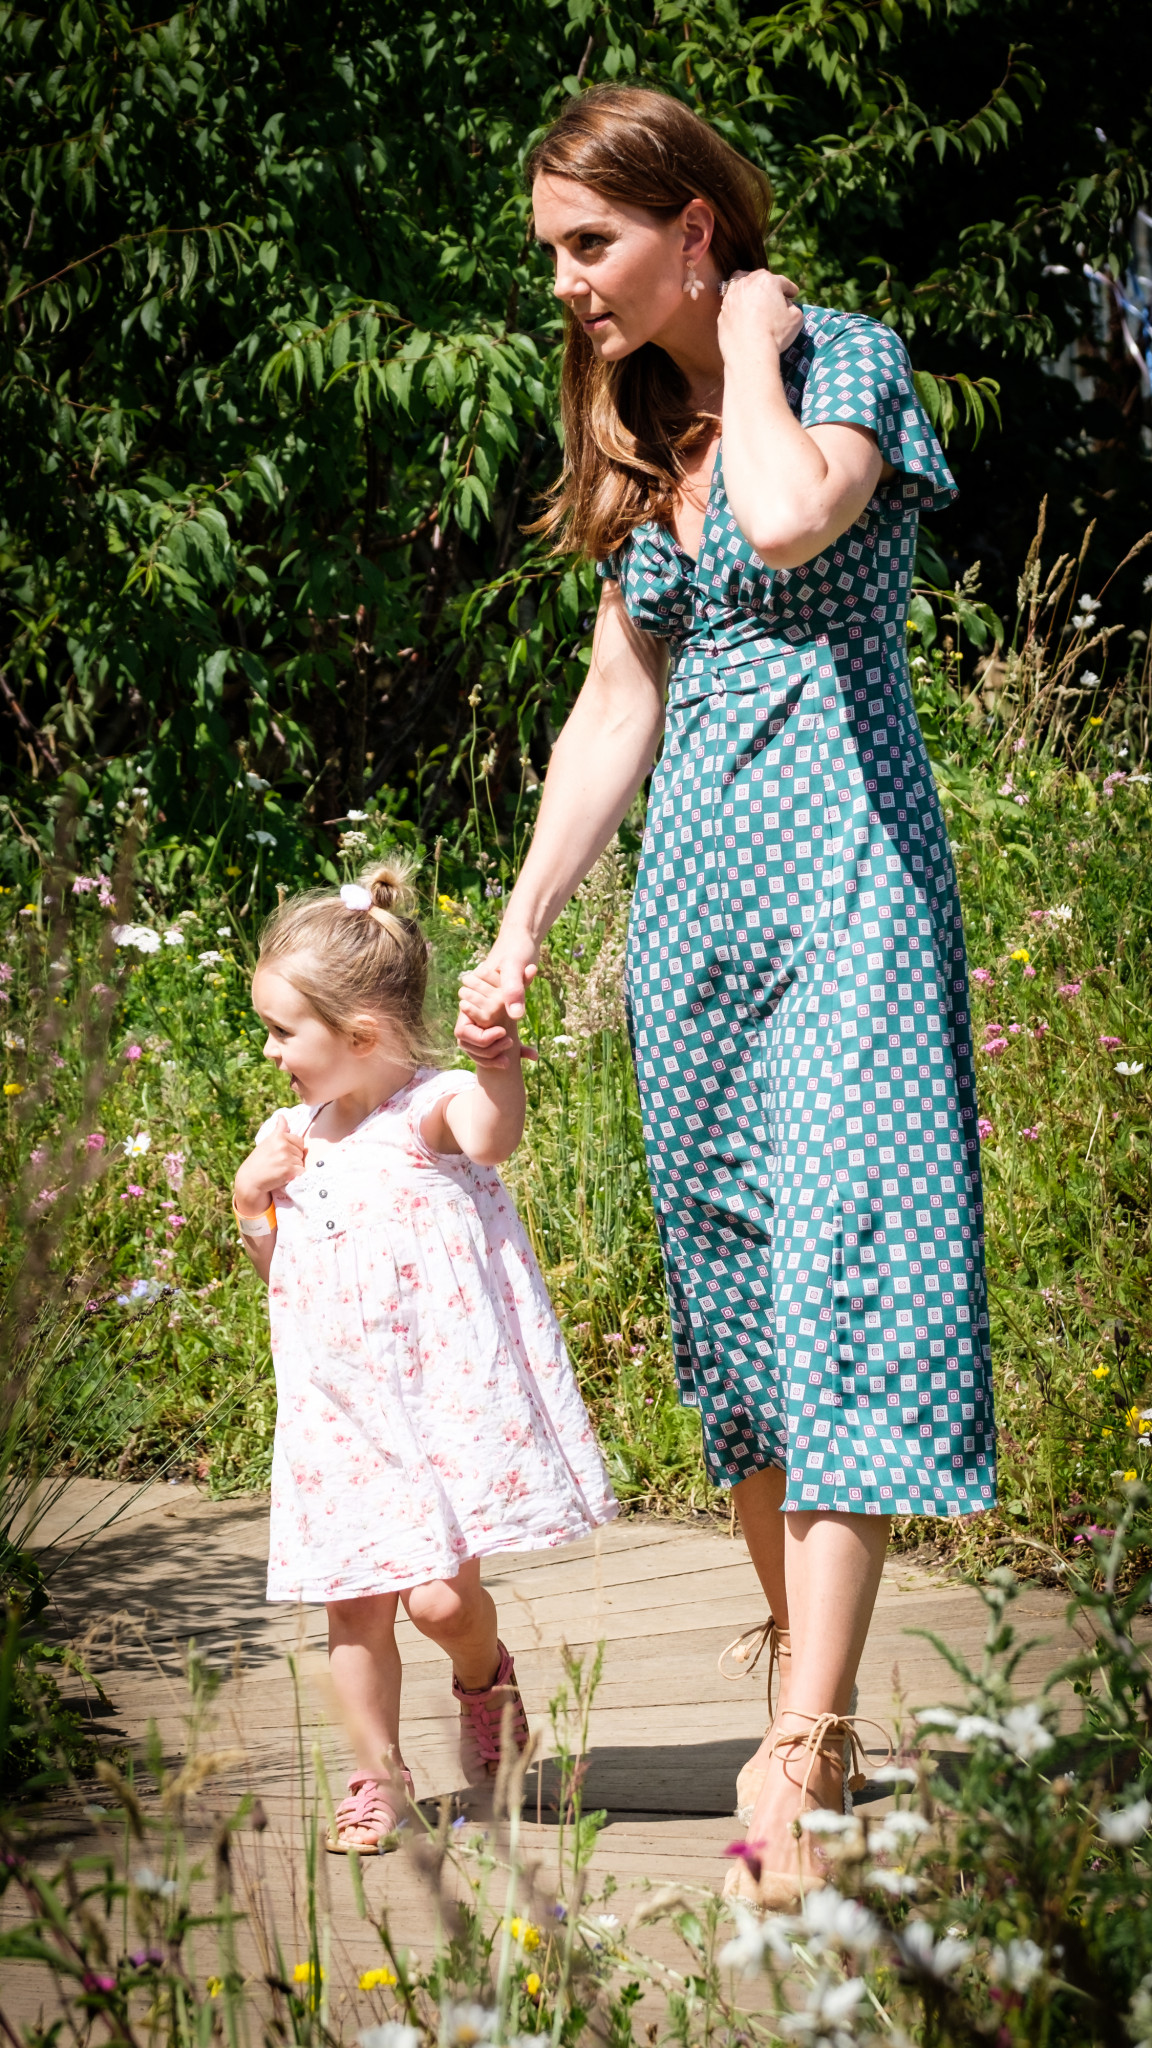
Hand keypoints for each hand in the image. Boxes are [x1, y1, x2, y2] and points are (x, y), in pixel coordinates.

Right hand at [233, 1112, 306, 1212]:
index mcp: (278, 1136)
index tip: (282, 1154)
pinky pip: (302, 1171)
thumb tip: (282, 1116)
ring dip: (294, 1167)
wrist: (250, 1180)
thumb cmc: (258, 1160)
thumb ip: (278, 1130)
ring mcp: (287, 1158)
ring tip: (280, 1170)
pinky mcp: (289, 1171)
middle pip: (301, 1151)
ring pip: (301, 1162)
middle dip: (294, 1157)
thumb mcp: (267, 1141)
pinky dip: (296, 1175)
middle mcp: (283, 1145)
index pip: (299, 1140)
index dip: (293, 1148)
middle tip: (280, 1163)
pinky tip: (285, 1176)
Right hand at [456, 925, 540, 1069]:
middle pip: (471, 1044)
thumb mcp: (517, 967)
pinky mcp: (500, 1014)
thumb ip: (515, 989)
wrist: (522, 940)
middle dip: (489, 1053)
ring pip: (483, 1046)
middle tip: (512, 1049)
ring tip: (523, 1055)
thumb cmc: (517, 950)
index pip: (464, 1032)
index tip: (506, 1036)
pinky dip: (511, 1049)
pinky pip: (498, 1039)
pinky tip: (530, 1053)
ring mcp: (486, 1012)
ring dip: (498, 1055)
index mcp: (473, 997)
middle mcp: (475, 1007)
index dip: (482, 1040)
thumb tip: (516, 1016)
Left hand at [718, 268, 802, 361]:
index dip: (789, 288)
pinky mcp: (722, 313)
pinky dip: (738, 307)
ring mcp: (731, 298)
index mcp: (767, 281)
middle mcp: (746, 284)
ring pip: (740, 287)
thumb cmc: (775, 334)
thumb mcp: (795, 318)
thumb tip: (786, 306)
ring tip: (754, 298)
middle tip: (773, 295)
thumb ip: (792, 307)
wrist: (749, 353)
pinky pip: (732, 305)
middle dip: (768, 284)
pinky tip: (743, 315)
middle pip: (759, 278)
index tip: (793, 294)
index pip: (782, 282)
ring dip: (749, 291)